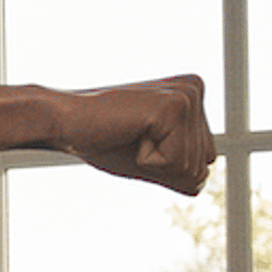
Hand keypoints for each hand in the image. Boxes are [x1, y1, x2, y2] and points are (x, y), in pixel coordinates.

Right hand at [59, 74, 212, 194]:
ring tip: (130, 135)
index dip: (168, 167)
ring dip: (154, 164)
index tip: (139, 141)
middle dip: (163, 167)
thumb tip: (202, 182)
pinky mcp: (175, 107)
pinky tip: (130, 134)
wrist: (65, 123)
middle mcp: (195, 89)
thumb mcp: (151, 158)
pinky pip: (176, 163)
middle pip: (202, 166)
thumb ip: (182, 168)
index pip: (205, 161)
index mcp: (193, 96)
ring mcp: (187, 95)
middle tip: (132, 140)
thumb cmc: (103, 140)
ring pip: (191, 167)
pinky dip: (148, 161)